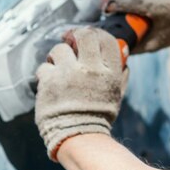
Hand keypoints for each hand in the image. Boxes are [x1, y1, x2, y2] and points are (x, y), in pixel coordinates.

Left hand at [35, 27, 127, 160]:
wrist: (78, 136)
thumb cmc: (98, 115)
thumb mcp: (116, 94)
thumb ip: (121, 73)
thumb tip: (125, 52)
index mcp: (109, 72)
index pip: (107, 40)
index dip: (96, 34)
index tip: (88, 37)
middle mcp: (91, 69)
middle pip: (84, 36)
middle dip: (75, 35)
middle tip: (69, 40)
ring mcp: (69, 74)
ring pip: (59, 49)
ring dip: (57, 56)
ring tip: (58, 66)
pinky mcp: (49, 81)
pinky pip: (44, 67)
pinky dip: (46, 73)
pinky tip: (50, 82)